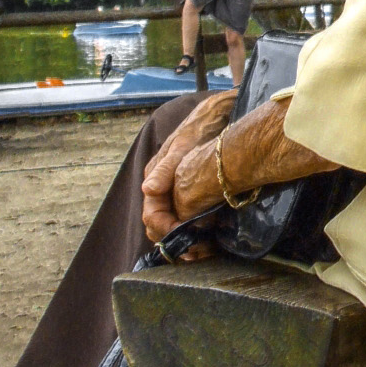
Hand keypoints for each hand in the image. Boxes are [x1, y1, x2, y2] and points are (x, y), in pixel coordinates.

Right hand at [142, 91, 233, 242]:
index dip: (165, 230)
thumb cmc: (200, 127)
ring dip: (185, 237)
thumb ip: (166, 168)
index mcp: (154, 178)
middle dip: (174, 240)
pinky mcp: (190, 190)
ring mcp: (175, 189)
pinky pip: (186, 215)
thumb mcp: (184, 146)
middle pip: (160, 224)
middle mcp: (161, 187)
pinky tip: (210, 235)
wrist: (218, 114)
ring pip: (173, 222)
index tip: (184, 239)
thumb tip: (147, 190)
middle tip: (196, 252)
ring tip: (203, 249)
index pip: (151, 215)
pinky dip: (195, 228)